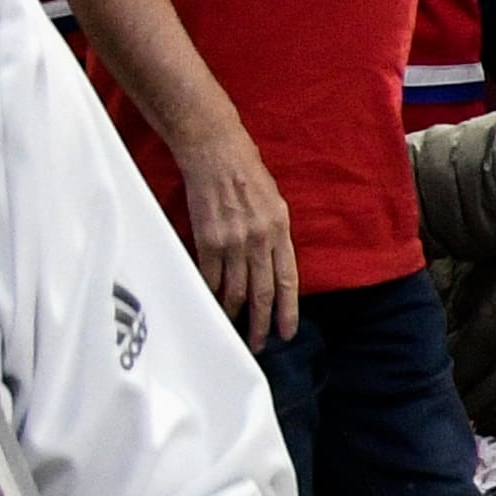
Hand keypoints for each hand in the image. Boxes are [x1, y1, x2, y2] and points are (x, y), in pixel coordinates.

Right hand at [172, 112, 298, 346]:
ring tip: (231, 328)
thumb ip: (275, 235)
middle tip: (257, 344)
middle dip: (260, 322)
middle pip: (262, 292)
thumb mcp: (274, 203)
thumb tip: (272, 264)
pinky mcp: (207, 237)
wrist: (215, 151)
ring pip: (234, 289)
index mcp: (280, 231)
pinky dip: (209, 293)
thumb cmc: (247, 173)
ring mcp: (232, 240)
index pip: (288, 280)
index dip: (287, 310)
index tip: (285, 332)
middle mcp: (259, 239)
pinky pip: (209, 275)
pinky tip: (209, 305)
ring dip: (233, 312)